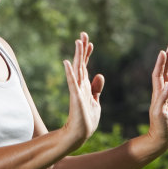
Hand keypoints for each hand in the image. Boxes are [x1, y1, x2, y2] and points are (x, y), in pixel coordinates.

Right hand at [62, 31, 102, 146]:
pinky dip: (70, 73)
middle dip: (83, 49)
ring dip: (78, 56)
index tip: (89, 42)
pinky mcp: (75, 97)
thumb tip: (100, 75)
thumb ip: (97, 89)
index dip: (88, 53)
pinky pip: (72, 83)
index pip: (86, 66)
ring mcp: (77, 90)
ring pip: (77, 69)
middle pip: (81, 63)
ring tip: (78, 42)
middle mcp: (80, 85)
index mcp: (85, 86)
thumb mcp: (95, 102)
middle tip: (83, 34)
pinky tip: (67, 63)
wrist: (81, 134)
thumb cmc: (87, 120)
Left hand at [147, 43, 167, 152]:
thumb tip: (167, 85)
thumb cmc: (161, 129)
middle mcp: (164, 94)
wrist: (163, 140)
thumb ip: (163, 100)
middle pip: (165, 72)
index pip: (159, 75)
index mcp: (159, 95)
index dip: (161, 63)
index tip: (163, 52)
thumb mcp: (160, 115)